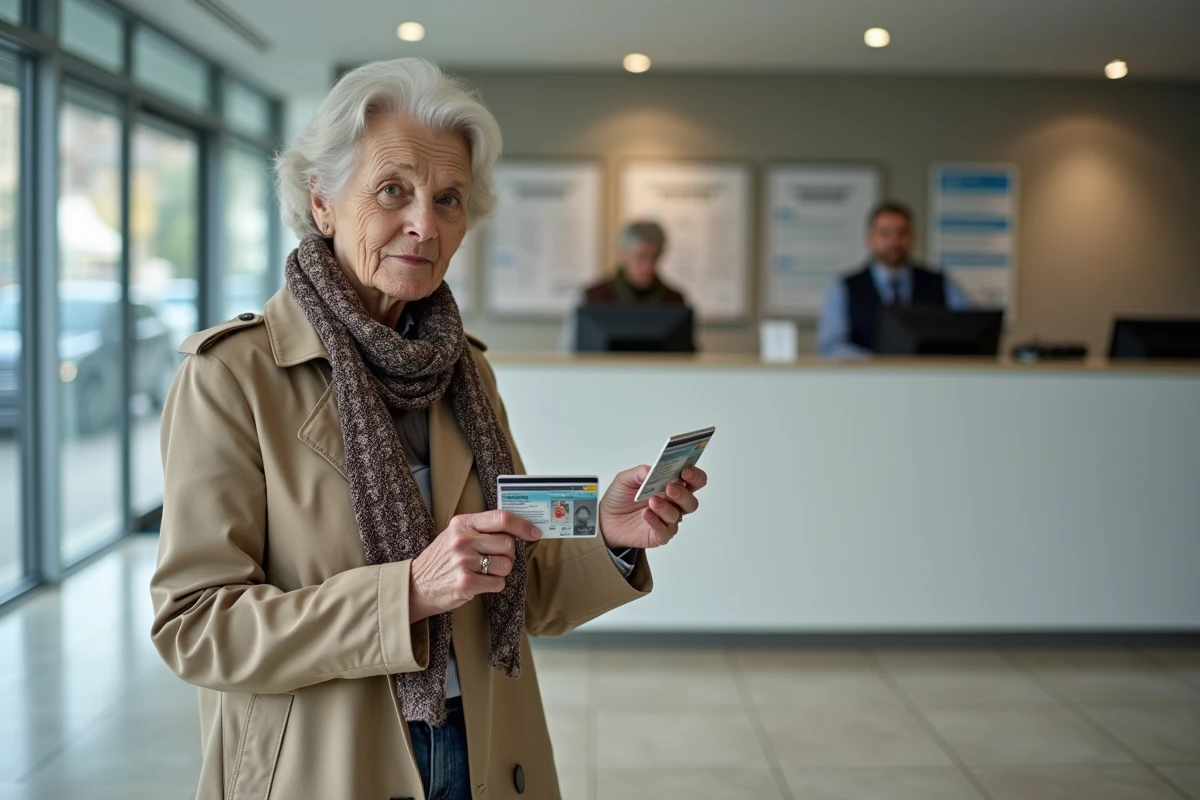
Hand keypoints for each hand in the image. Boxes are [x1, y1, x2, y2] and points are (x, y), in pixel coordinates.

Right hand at [409, 511, 540, 622]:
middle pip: (508, 544)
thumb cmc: (442, 559)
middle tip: (496, 559)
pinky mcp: (465, 583)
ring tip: (484, 572)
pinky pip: (498, 583)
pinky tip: (479, 583)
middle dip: (509, 555)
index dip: (523, 526)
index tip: (534, 532)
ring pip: (506, 565)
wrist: (416, 585)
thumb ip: (482, 529)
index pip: (501, 519)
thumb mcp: (456, 534)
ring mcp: (463, 562)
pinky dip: (494, 585)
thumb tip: (518, 528)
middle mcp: (462, 540)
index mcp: (462, 523)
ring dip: (501, 572)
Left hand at [598, 466, 708, 550]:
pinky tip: (646, 514)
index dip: (694, 476)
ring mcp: (667, 520)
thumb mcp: (625, 479)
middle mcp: (673, 504)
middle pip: (690, 501)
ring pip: (677, 515)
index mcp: (671, 486)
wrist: (606, 520)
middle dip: (683, 494)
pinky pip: (664, 531)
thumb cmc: (620, 498)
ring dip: (665, 507)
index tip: (686, 471)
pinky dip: (656, 522)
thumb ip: (639, 473)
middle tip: (670, 487)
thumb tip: (651, 471)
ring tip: (651, 501)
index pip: (693, 481)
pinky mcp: (659, 535)